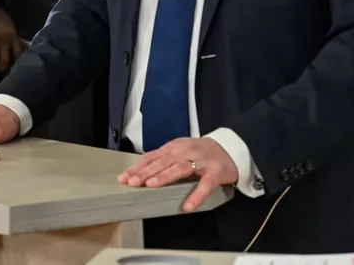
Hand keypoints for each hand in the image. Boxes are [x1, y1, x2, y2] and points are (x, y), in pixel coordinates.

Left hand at [118, 136, 237, 212]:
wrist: (230, 149)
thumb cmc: (200, 152)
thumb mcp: (180, 151)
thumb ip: (163, 159)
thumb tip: (141, 171)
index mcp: (173, 147)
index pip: (151, 157)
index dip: (137, 167)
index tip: (123, 177)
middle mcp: (184, 152)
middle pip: (162, 162)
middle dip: (145, 172)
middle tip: (131, 182)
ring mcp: (200, 161)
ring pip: (179, 168)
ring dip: (164, 177)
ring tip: (151, 185)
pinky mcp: (215, 172)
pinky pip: (205, 185)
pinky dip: (196, 195)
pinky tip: (188, 206)